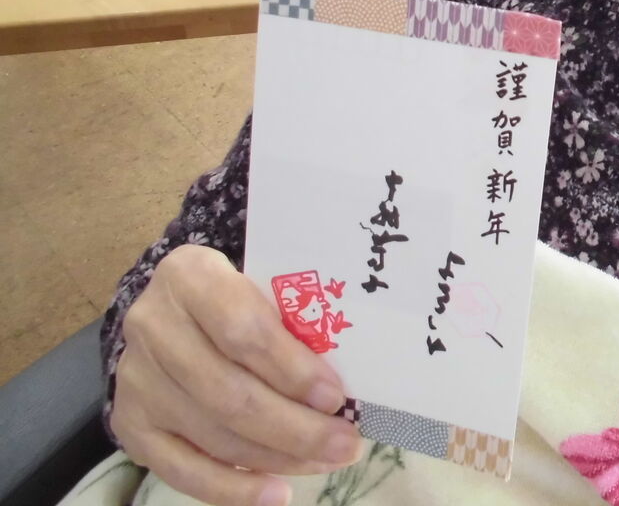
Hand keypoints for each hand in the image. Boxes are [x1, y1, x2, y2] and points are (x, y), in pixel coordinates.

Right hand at [112, 245, 362, 505]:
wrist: (171, 305)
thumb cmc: (236, 291)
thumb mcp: (262, 284)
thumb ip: (293, 319)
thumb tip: (345, 386)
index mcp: (190, 276)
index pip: (244, 330)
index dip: (293, 370)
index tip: (336, 397)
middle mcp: (152, 326)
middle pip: (230, 392)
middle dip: (296, 427)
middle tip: (345, 444)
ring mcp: (136, 378)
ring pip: (213, 433)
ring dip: (277, 457)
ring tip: (324, 461)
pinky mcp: (130, 423)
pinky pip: (180, 469)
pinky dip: (232, 490)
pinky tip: (276, 493)